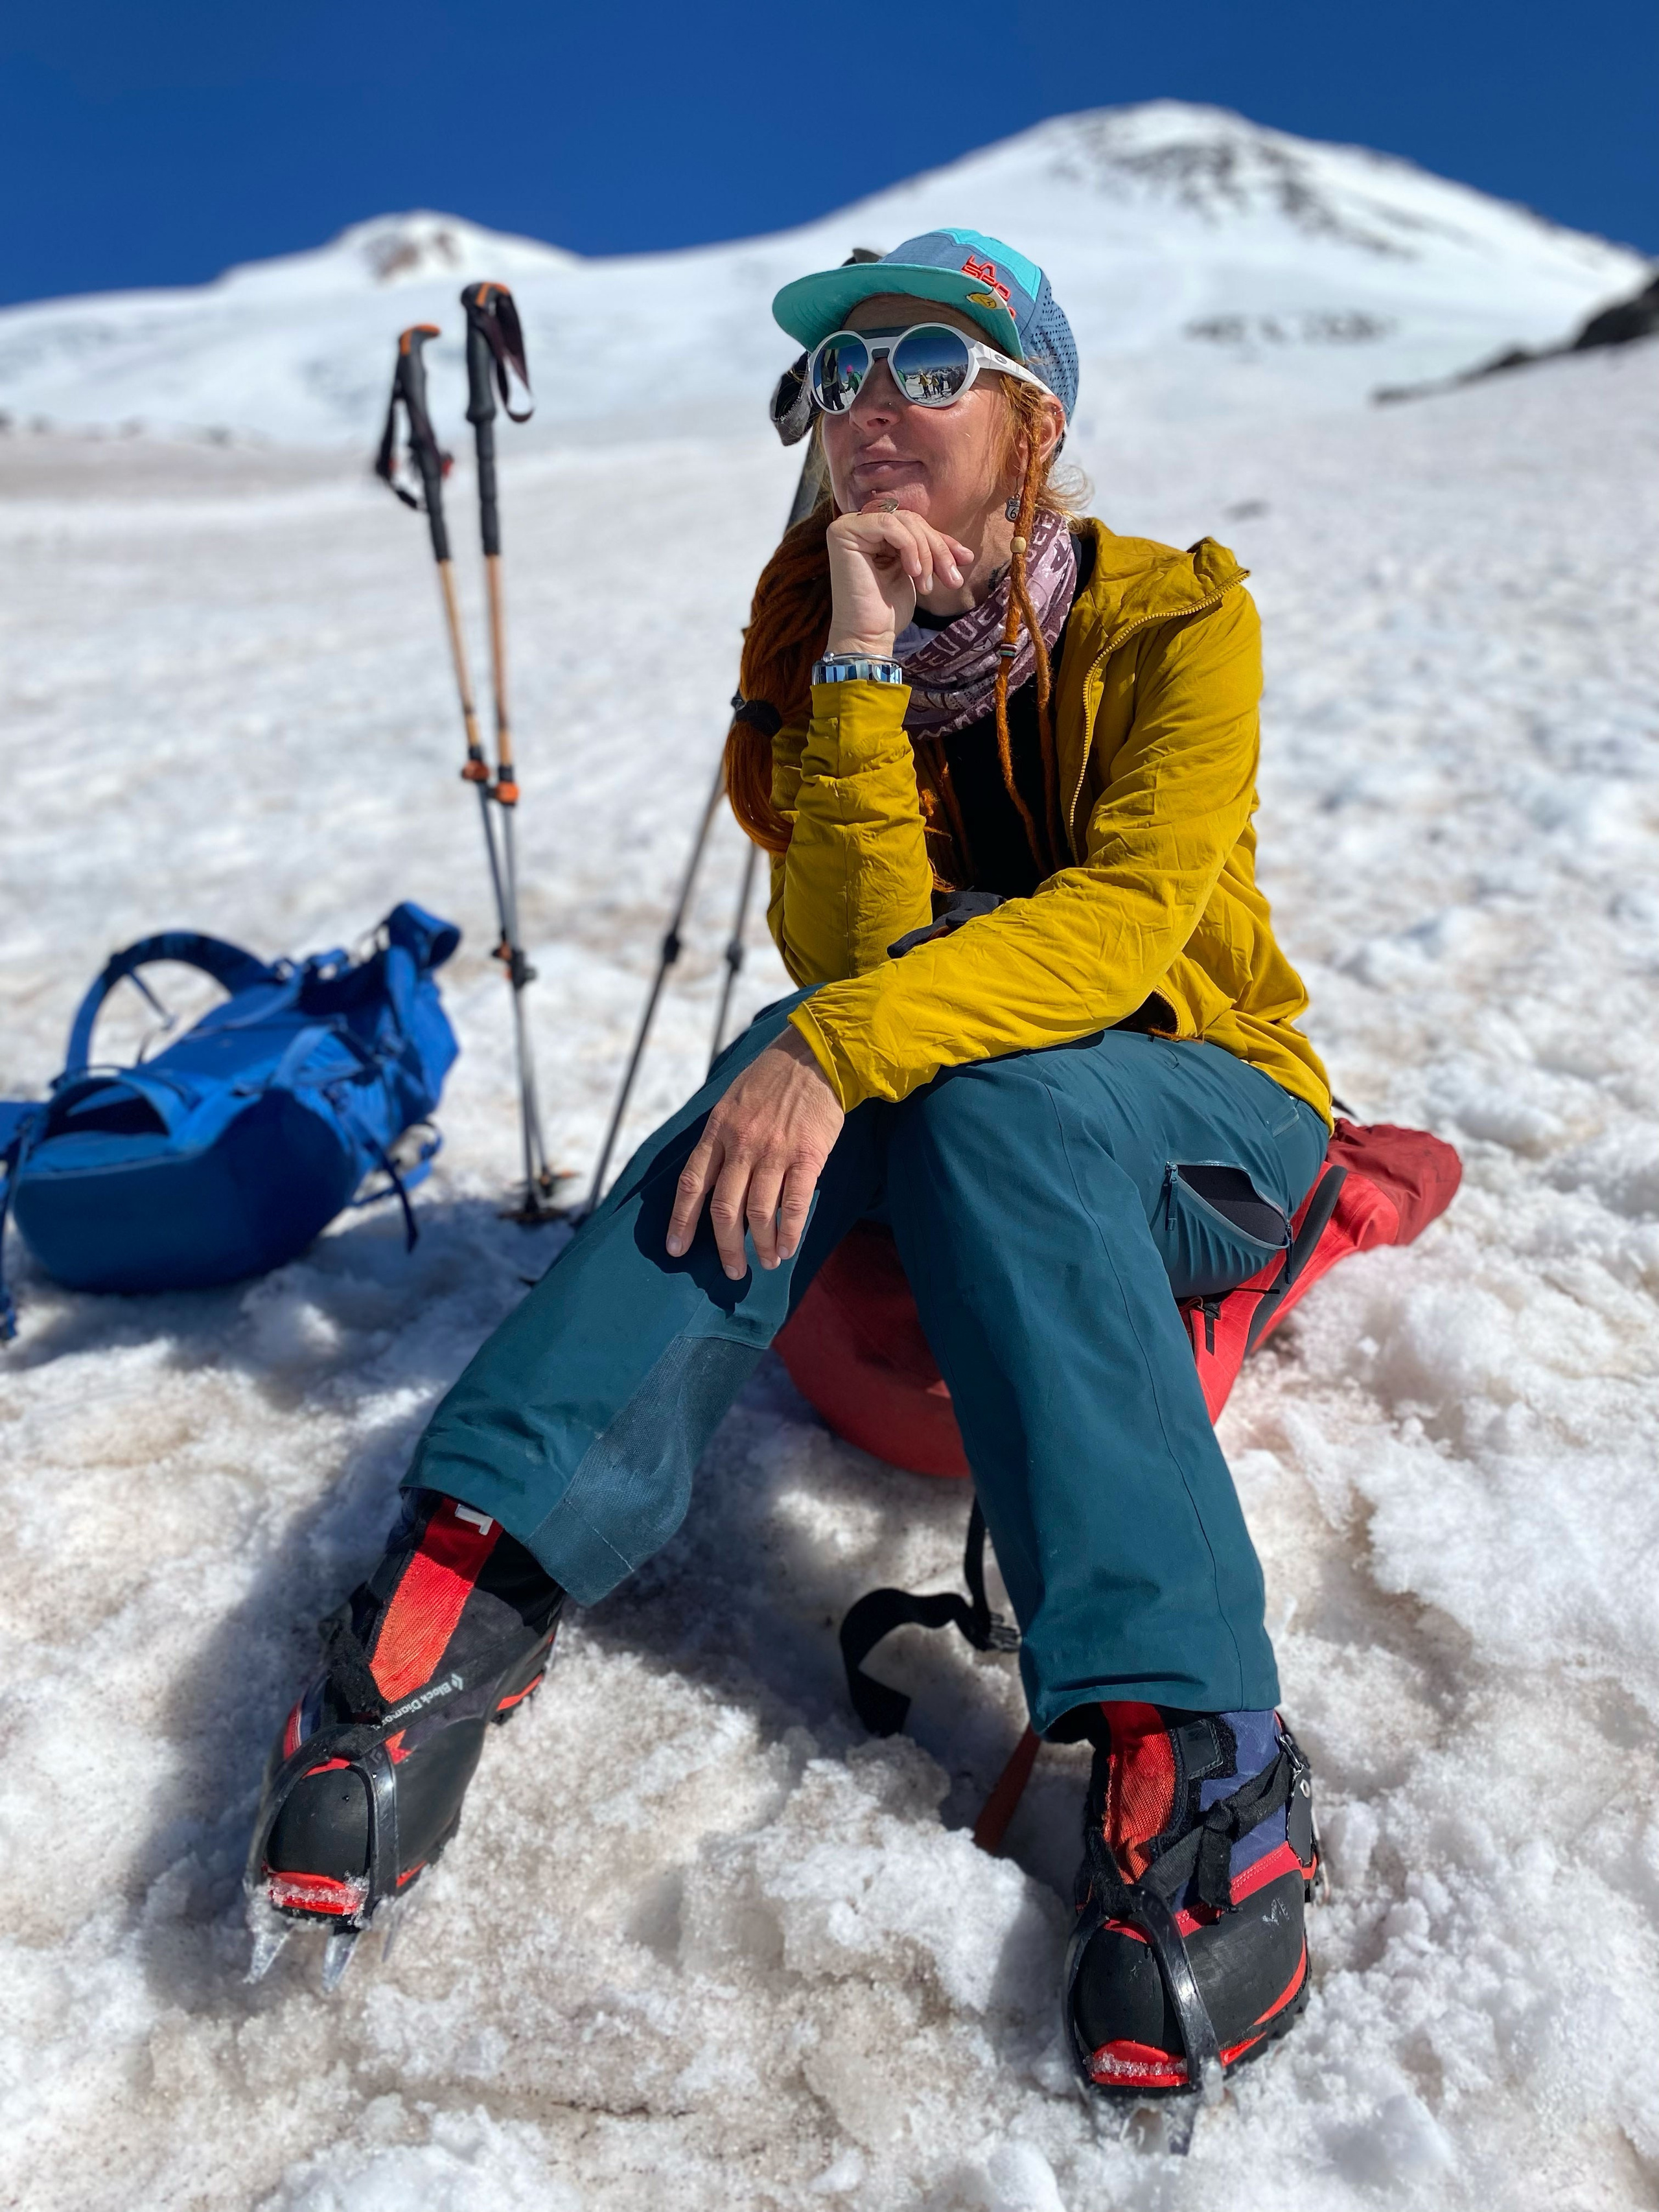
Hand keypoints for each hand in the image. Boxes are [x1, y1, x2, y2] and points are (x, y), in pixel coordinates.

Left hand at [666, 1030, 845, 1278]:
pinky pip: (793, 1205)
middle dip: (726, 1247)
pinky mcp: (807, 1156)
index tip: (677, 1249)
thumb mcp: (731, 1101)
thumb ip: (720, 1138)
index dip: (682, 1220)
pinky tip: (787, 1247)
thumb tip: (712, 1179)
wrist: (816, 1055)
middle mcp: (741, 1145)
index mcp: (718, 1130)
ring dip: (760, 1245)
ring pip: (758, 1213)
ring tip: (766, 1262)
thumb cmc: (773, 1079)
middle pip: (724, 1208)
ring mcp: (774, 1152)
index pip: (692, 1183)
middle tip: (732, 1271)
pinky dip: (790, 1232)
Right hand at [825, 508, 974, 657]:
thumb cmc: (889, 609)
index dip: (941, 541)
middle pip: (910, 521)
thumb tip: (968, 553)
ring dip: (925, 552)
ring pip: (903, 522)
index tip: (964, 560)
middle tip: (952, 579)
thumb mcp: (918, 572)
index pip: (914, 524)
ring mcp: (848, 526)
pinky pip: (890, 525)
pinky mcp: (844, 532)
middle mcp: (859, 524)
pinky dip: (909, 547)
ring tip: (927, 585)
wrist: (868, 635)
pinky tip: (913, 573)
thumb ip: (933, 553)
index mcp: (874, 532)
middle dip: (937, 549)